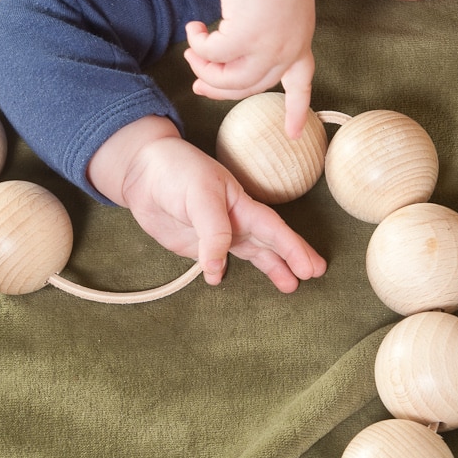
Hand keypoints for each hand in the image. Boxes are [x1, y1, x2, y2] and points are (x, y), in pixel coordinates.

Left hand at [88, 116, 325, 292]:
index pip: (273, 229)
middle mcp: (235, 220)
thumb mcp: (200, 194)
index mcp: (241, 203)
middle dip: (293, 258)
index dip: (293, 248)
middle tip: (316, 274)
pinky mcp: (197, 245)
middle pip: (270, 242)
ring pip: (251, 253)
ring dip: (271, 268)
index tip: (311, 268)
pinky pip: (218, 261)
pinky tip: (226, 280)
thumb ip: (212, 230)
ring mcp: (217, 234)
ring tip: (291, 286)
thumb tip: (217, 268)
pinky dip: (225, 271)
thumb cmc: (176, 171)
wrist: (141, 173)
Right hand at [188, 0, 319, 137]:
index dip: (297, 111)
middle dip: (220, 89)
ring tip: (191, 53)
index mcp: (300, 42)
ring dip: (205, 69)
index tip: (294, 134)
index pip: (302, 84)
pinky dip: (197, 45)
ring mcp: (266, 48)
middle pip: (250, 87)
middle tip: (197, 84)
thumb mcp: (279, 7)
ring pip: (229, 79)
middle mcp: (286, 51)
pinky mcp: (243, 38)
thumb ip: (264, 30)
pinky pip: (211, 54)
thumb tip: (231, 45)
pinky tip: (194, 27)